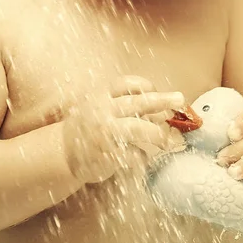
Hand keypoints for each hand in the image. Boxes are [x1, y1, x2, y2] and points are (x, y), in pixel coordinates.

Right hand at [62, 76, 185, 184]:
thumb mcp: (99, 107)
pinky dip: (143, 157)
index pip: (128, 84)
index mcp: (100, 95)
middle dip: (163, 100)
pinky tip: (141, 158)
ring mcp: (105, 132)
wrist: (62, 154)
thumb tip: (162, 110)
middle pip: (139, 102)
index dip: (147, 86)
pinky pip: (135, 154)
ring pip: (140, 128)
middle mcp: (102, 110)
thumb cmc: (87, 127)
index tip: (158, 92)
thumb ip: (123, 105)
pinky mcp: (108, 154)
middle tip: (181, 100)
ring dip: (160, 134)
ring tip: (173, 141)